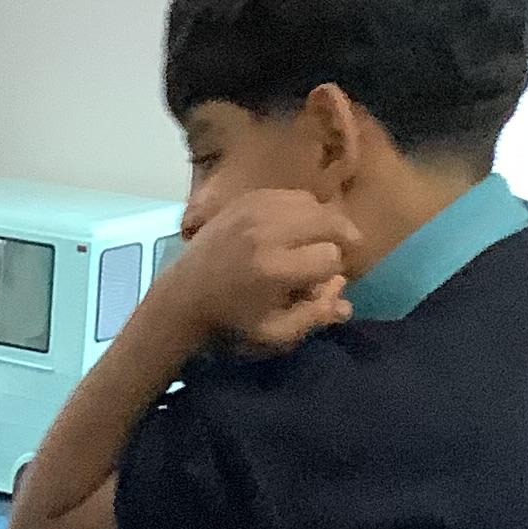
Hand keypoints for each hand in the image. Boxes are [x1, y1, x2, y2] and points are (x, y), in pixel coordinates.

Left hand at [165, 191, 359, 352]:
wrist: (182, 297)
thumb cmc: (229, 321)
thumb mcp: (271, 334)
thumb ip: (312, 317)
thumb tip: (345, 301)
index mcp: (274, 269)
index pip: (330, 257)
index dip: (332, 271)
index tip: (320, 281)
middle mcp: (267, 233)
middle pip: (329, 220)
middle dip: (341, 237)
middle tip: (344, 248)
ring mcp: (254, 211)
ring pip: (311, 202)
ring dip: (322, 220)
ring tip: (320, 237)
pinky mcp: (244, 200)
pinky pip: (288, 194)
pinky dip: (300, 208)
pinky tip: (297, 224)